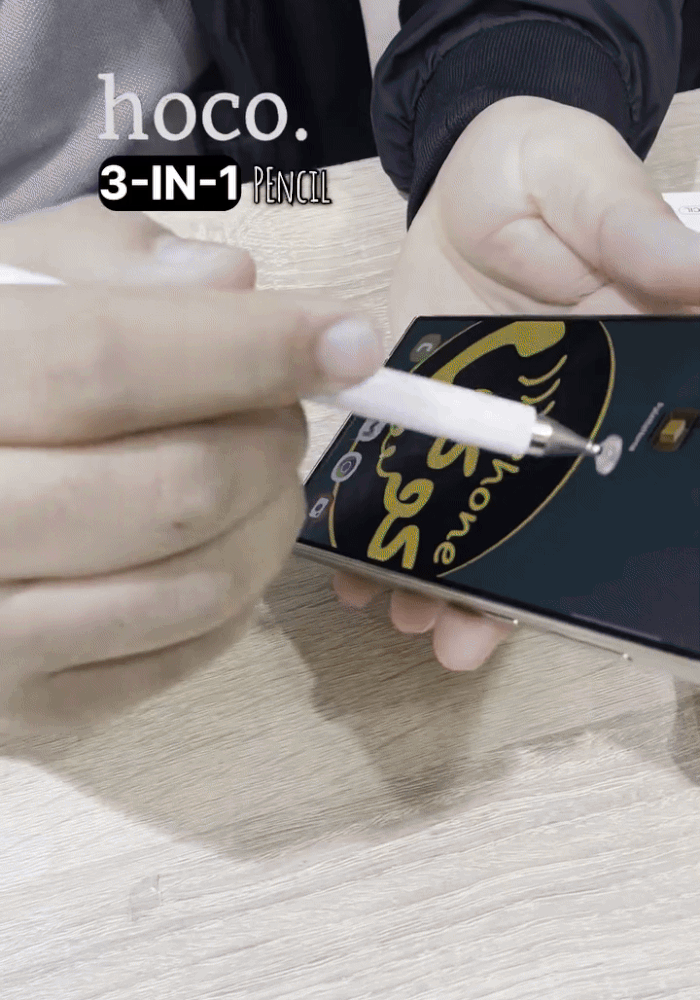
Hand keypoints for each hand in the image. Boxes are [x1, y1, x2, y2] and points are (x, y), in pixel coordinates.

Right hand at [0, 197, 382, 730]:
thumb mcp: (12, 283)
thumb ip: (108, 265)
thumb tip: (234, 283)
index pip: (110, 365)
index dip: (250, 351)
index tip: (350, 342)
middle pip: (177, 488)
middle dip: (271, 443)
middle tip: (281, 415)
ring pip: (199, 583)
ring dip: (270, 520)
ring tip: (257, 476)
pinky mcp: (30, 708)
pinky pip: (184, 656)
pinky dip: (236, 593)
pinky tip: (220, 541)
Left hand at [335, 96, 699, 670]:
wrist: (469, 166)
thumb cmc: (546, 169)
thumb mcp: (592, 186)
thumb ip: (630, 232)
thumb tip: (692, 274)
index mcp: (605, 382)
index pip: (602, 478)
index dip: (582, 544)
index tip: (546, 603)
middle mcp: (540, 421)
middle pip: (527, 522)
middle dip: (493, 589)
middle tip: (455, 641)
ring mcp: (474, 423)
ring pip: (461, 515)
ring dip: (430, 574)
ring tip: (400, 617)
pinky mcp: (418, 410)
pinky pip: (403, 475)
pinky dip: (380, 518)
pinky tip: (351, 560)